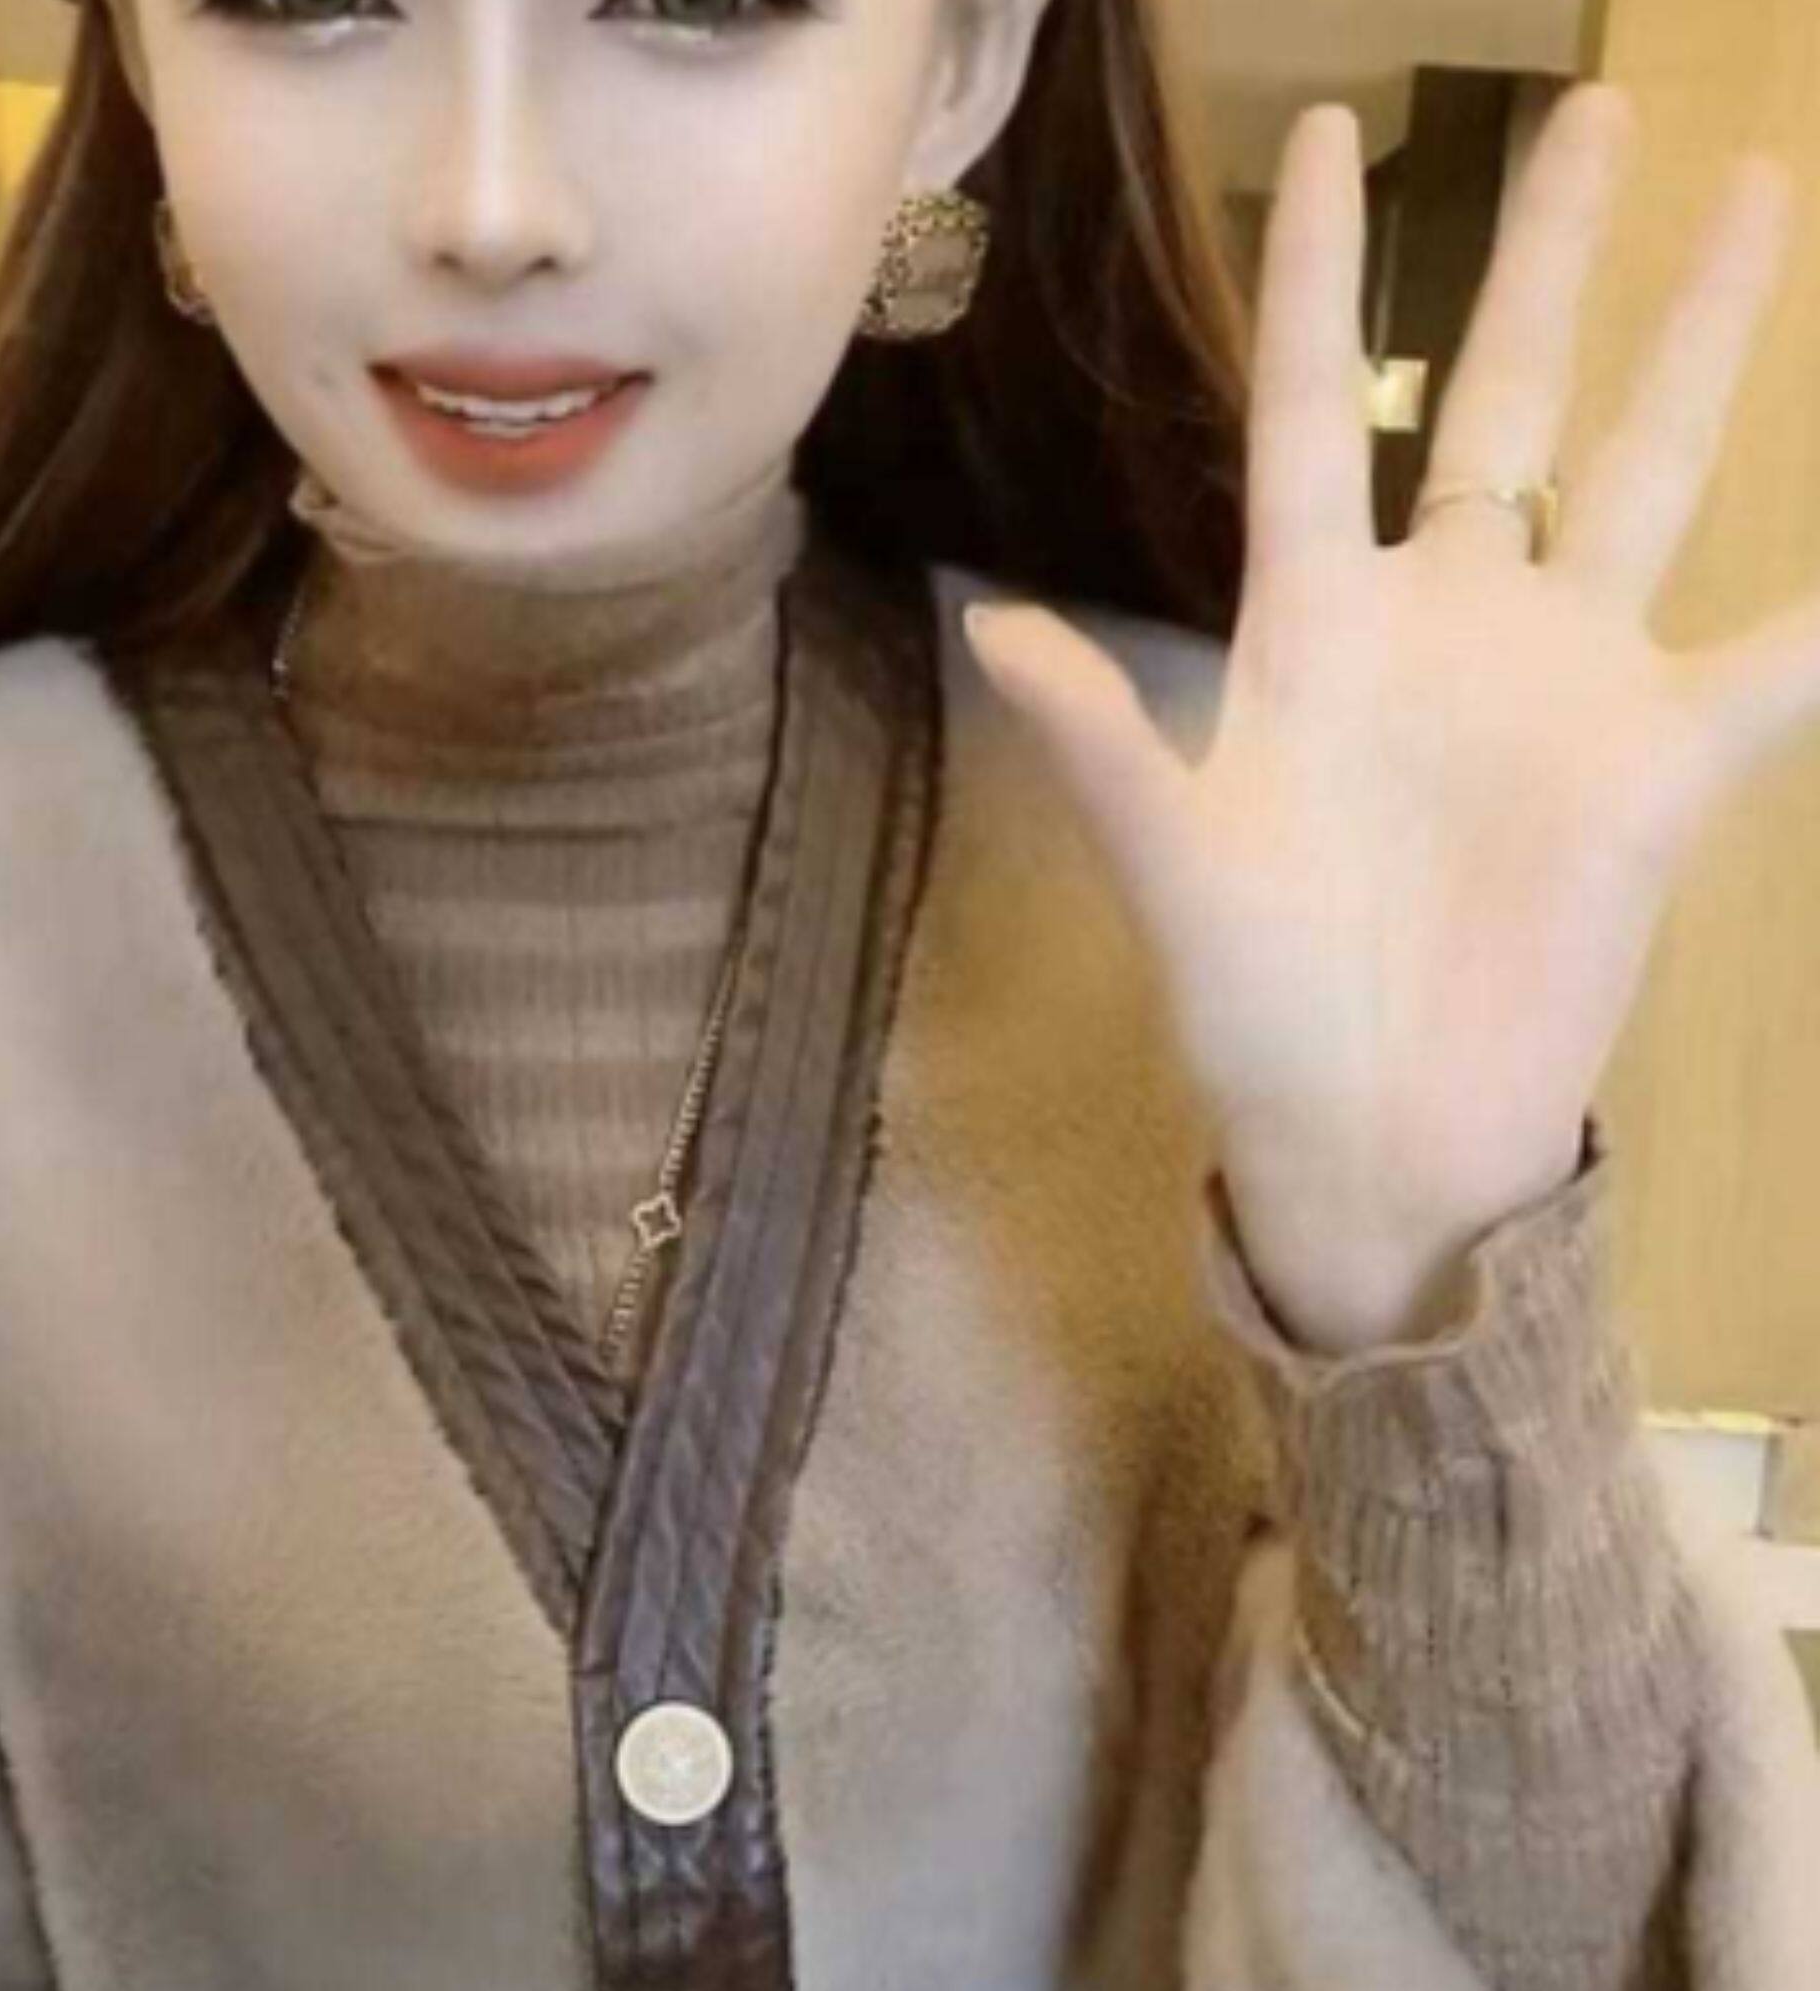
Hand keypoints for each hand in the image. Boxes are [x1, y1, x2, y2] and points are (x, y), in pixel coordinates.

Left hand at [962, 85, 1818, 1352]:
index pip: (1310, 415)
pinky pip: (1776, 665)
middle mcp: (1447, 627)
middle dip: (1545, 257)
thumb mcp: (1170, 870)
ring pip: (1645, 469)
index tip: (1323, 133)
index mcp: (1315, 633)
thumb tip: (985, 621)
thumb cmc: (1255, 1013)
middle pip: (1503, 398)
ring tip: (1751, 192)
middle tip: (1592, 109)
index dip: (1316, 279)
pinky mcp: (1654, 771)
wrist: (1369, 1145)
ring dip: (1700, 340)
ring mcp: (1560, 686)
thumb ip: (1104, 737)